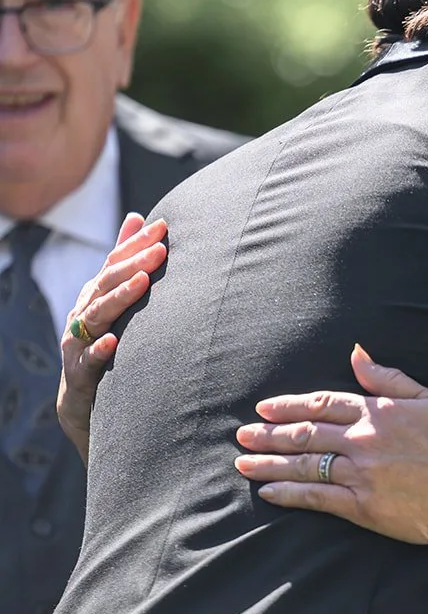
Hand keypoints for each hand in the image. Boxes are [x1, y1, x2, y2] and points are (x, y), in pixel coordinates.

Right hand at [58, 213, 168, 463]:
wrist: (82, 397)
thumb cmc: (103, 340)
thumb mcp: (111, 299)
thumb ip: (123, 261)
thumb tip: (136, 217)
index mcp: (95, 293)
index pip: (114, 262)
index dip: (136, 243)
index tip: (163, 227)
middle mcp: (83, 312)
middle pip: (107, 283)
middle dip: (134, 264)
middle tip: (161, 250)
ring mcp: (78, 342)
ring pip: (98, 316)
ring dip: (121, 298)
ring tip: (142, 283)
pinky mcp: (80, 372)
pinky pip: (90, 359)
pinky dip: (101, 349)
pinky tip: (115, 341)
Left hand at [236, 346, 427, 584]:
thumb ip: (390, 379)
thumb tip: (357, 355)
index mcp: (380, 412)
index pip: (323, 403)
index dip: (290, 405)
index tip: (264, 408)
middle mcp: (364, 440)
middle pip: (305, 434)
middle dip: (268, 435)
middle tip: (242, 436)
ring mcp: (361, 475)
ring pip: (304, 466)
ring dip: (269, 464)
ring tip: (243, 462)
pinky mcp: (363, 507)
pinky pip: (316, 498)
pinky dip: (289, 494)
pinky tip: (268, 493)